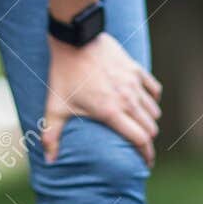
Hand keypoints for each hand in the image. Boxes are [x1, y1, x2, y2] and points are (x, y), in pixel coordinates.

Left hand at [41, 33, 162, 166]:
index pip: (140, 139)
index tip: (146, 165)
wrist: (75, 39)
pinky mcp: (135, 69)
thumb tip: (49, 160)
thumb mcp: (55, 106)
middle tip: (141, 148)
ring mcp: (133, 83)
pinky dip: (152, 99)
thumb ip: (51, 135)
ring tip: (140, 127)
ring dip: (149, 121)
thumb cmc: (65, 74)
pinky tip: (145, 102)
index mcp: (111, 112)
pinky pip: (153, 89)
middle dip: (147, 141)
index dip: (146, 155)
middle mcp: (127, 99)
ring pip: (153, 110)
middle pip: (150, 127)